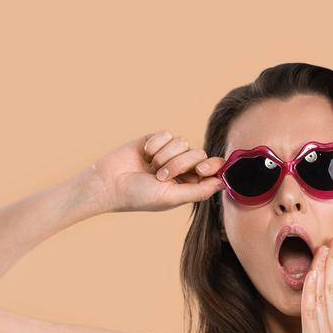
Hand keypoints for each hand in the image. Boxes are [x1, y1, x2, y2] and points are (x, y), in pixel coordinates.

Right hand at [79, 130, 225, 213]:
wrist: (110, 182)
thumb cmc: (140, 196)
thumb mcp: (171, 197)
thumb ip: (199, 191)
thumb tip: (223, 183)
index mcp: (187, 184)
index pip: (210, 169)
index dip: (211, 166)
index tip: (202, 169)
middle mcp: (180, 168)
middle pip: (197, 153)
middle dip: (180, 164)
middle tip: (160, 176)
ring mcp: (168, 153)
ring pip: (183, 142)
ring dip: (165, 156)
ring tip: (150, 168)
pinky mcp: (155, 140)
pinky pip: (167, 134)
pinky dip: (156, 145)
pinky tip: (144, 155)